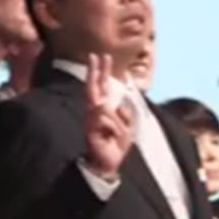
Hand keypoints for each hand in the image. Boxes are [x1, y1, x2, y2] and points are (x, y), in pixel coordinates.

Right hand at [83, 52, 133, 178]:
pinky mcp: (90, 130)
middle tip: (95, 55)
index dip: (102, 71)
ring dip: (115, 120)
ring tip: (116, 134)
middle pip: (93, 87)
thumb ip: (124, 113)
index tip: (103, 56)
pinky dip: (114, 128)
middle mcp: (94, 112)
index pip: (102, 86)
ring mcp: (91, 120)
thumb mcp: (128, 125)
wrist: (109, 163)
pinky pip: (105, 120)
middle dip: (94, 72)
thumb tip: (118, 104)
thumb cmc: (116, 144)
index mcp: (103, 109)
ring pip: (104, 108)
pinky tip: (112, 137)